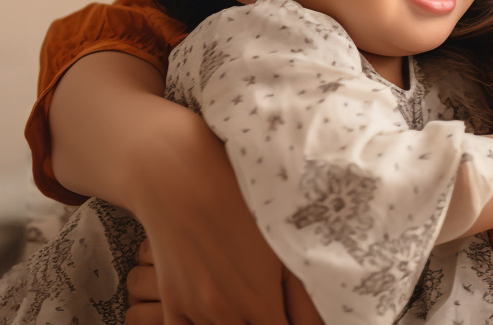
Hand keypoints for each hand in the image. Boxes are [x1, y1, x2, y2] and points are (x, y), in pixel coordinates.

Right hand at [124, 111, 293, 323]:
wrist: (182, 181)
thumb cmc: (242, 203)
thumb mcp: (284, 245)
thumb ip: (302, 296)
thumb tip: (318, 324)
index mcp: (261, 302)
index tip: (289, 314)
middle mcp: (228, 313)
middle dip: (265, 321)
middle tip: (274, 306)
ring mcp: (198, 311)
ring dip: (238, 323)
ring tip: (247, 301)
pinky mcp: (174, 303)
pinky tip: (218, 313)